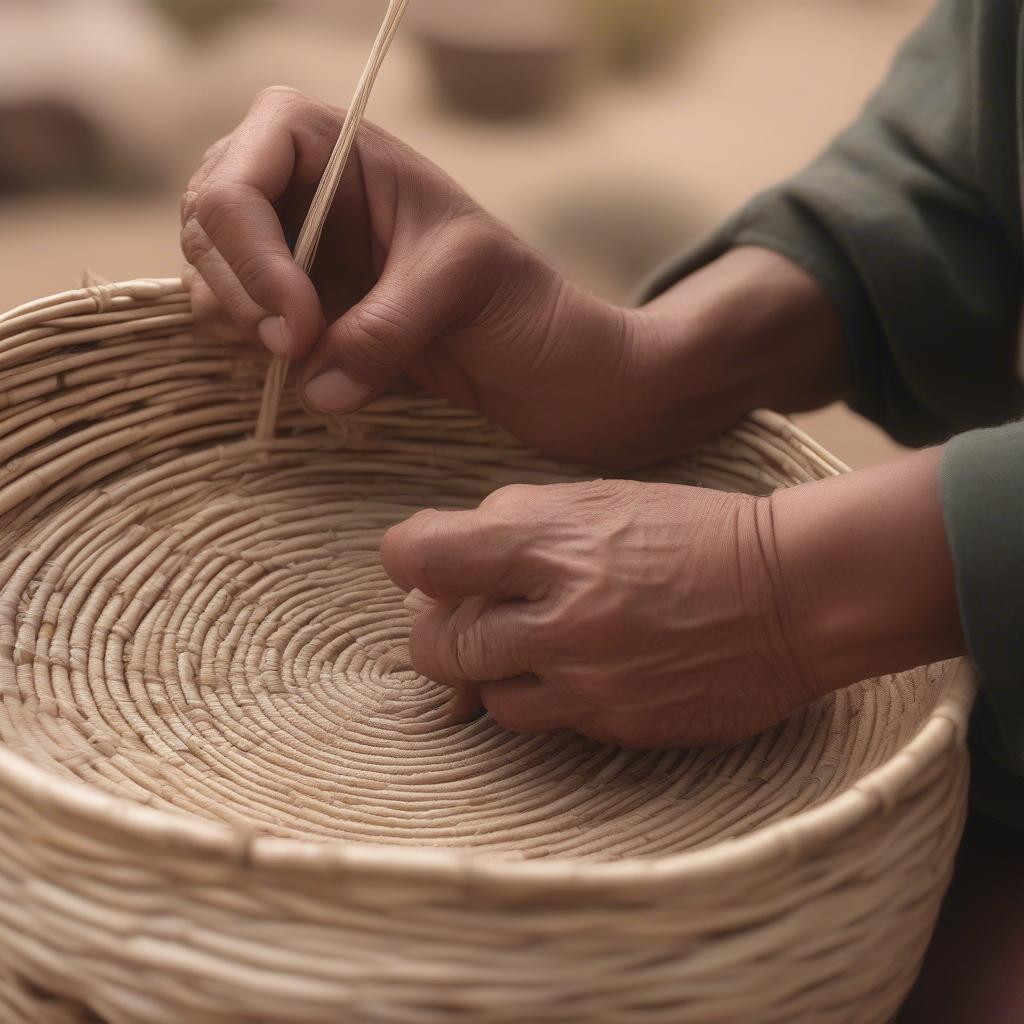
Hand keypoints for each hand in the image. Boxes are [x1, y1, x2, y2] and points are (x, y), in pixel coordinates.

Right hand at [181, 87, 701, 466]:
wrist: (549, 368)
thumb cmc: (526, 306)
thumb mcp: (464, 288)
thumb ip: (387, 327)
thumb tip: (316, 386)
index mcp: (340, 147)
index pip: (240, 172)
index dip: (252, 249)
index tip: (300, 324)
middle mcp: (304, 190)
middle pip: (208, 220)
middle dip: (238, 288)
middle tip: (294, 351)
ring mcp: (295, 253)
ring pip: (210, 274)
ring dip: (239, 322)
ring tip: (304, 361)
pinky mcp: (302, 312)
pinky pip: (238, 322)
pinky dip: (250, 350)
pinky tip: (302, 370)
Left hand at [381, 479, 815, 747]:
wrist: (792, 594)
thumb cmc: (693, 532)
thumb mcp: (601, 497)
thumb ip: (514, 522)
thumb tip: (439, 563)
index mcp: (553, 541)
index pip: (425, 556)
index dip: (407, 557)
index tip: (417, 563)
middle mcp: (562, 616)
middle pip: (436, 644)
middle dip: (433, 629)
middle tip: (460, 615)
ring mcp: (589, 679)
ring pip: (481, 695)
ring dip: (486, 670)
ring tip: (522, 642)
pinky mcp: (617, 724)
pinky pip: (541, 722)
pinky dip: (537, 696)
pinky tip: (569, 668)